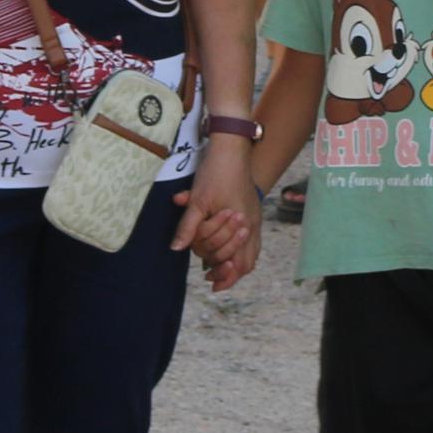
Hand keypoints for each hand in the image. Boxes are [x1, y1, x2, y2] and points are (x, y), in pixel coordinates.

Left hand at [174, 134, 257, 289]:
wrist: (231, 148)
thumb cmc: (216, 173)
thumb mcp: (198, 201)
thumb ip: (189, 227)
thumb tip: (176, 249)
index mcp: (242, 224)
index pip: (239, 263)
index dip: (225, 277)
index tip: (211, 284)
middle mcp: (253, 224)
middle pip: (247, 262)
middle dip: (228, 272)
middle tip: (209, 276)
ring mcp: (255, 217)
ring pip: (251, 251)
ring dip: (234, 261)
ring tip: (216, 265)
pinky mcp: (252, 210)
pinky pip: (252, 239)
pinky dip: (239, 248)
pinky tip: (224, 246)